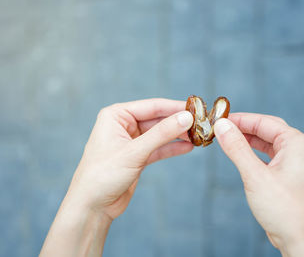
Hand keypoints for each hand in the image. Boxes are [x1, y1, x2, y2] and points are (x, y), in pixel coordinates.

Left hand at [40, 98, 193, 256]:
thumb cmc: (103, 175)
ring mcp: (131, 141)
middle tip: (201, 124)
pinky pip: (159, 148)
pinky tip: (188, 147)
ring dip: (178, 136)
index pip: (152, 106)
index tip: (197, 109)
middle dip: (179, 123)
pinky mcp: (137, 156)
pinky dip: (172, 148)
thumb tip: (186, 117)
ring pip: (160, 134)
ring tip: (199, 137)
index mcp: (116, 115)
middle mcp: (123, 125)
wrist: (92, 206)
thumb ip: (162, 134)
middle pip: (158, 119)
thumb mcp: (135, 152)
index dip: (175, 107)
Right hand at [213, 113, 303, 256]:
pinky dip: (253, 154)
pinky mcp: (289, 175)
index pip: (264, 122)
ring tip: (226, 139)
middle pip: (266, 129)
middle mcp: (298, 149)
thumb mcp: (255, 175)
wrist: (302, 240)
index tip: (219, 119)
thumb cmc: (285, 210)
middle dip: (243, 128)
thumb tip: (222, 126)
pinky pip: (269, 156)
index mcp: (296, 143)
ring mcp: (295, 162)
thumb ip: (237, 148)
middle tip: (221, 128)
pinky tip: (240, 155)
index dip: (240, 119)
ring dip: (247, 141)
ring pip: (267, 143)